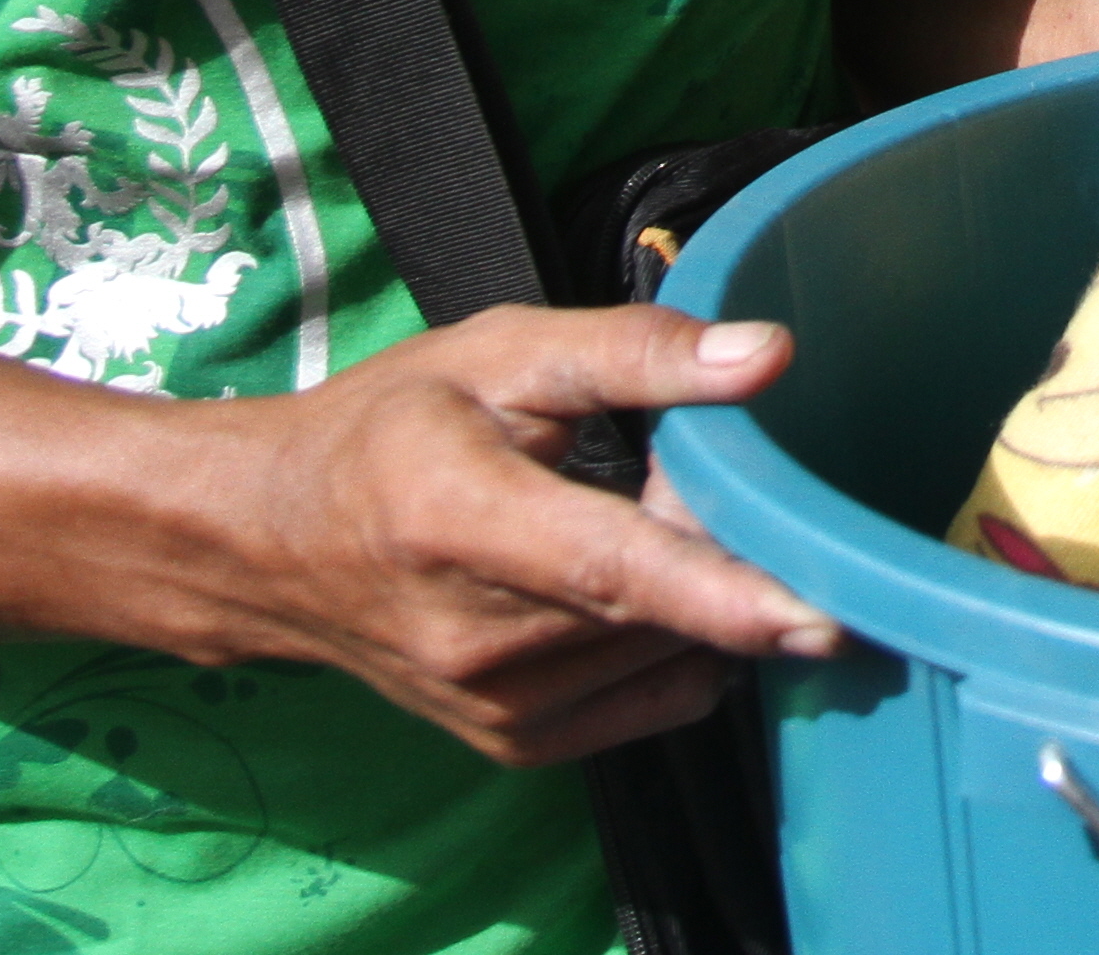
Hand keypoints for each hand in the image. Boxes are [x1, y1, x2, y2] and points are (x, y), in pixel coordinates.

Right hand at [196, 303, 832, 767]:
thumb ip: (638, 353)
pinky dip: (676, 640)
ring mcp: (496, 707)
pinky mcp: (517, 745)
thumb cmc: (393, 426)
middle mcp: (476, 637)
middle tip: (690, 470)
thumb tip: (770, 354)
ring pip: (670, 653)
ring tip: (629, 517)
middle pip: (659, 605)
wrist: (273, 545)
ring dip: (694, 589)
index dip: (722, 591)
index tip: (825, 614)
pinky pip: (657, 698)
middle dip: (719, 540)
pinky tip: (629, 584)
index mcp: (462, 518)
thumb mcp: (503, 354)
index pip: (612, 568)